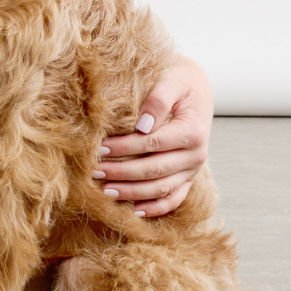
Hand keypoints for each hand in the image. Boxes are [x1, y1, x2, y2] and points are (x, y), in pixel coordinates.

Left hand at [95, 57, 213, 217]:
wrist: (196, 88)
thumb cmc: (179, 80)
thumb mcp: (171, 80)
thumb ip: (158, 99)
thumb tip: (142, 125)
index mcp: (192, 132)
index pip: (152, 144)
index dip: (125, 148)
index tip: (99, 148)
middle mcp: (196, 155)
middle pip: (154, 170)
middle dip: (121, 173)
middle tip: (93, 172)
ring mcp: (193, 169)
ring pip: (161, 189)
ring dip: (132, 193)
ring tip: (105, 190)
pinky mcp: (188, 177)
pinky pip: (174, 198)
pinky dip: (156, 208)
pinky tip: (134, 210)